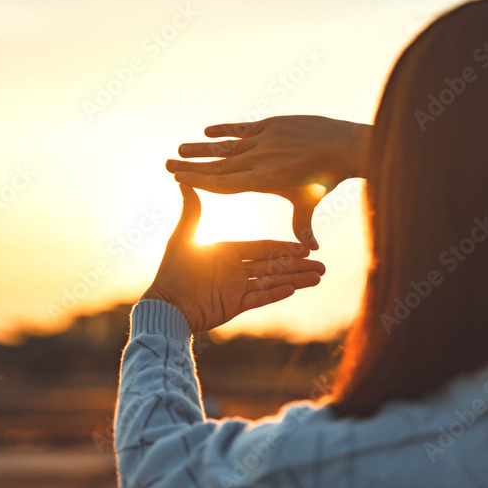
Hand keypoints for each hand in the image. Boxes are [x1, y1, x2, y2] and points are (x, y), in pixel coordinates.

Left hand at [142, 184, 325, 332]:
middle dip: (297, 265)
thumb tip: (185, 182)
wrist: (165, 305)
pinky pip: (259, 298)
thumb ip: (191, 213)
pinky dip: (276, 294)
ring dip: (294, 279)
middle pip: (273, 265)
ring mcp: (236, 288)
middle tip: (322, 265)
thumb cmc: (172, 272)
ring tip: (318, 277)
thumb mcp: (182, 239)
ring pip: (271, 282)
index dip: (283, 247)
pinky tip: (295, 289)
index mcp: (227, 252)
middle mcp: (235, 269)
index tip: (303, 246)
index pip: (262, 248)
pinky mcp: (234, 306)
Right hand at [165, 116, 369, 249]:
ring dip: (202, 148)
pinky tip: (207, 130)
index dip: (198, 182)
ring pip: (226, 146)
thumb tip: (310, 251)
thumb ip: (302, 225)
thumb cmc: (326, 178)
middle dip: (191, 165)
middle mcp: (258, 160)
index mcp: (262, 181)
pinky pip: (242, 128)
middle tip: (168, 164)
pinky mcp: (271, 125)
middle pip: (217, 165)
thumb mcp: (308, 202)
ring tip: (180, 149)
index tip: (178, 179)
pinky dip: (225, 129)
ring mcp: (264, 140)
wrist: (343, 146)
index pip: (222, 184)